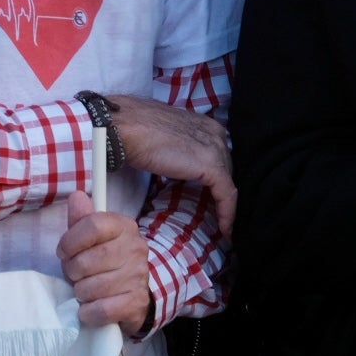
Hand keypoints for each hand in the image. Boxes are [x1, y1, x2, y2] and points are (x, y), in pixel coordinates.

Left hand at [57, 190, 151, 335]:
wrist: (134, 294)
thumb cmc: (107, 262)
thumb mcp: (93, 238)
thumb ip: (82, 219)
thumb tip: (76, 196)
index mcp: (123, 226)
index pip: (92, 225)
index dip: (70, 240)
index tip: (63, 251)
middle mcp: (135, 248)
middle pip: (87, 260)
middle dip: (72, 271)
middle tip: (75, 274)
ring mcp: (138, 276)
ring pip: (91, 287)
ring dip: (80, 293)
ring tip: (85, 290)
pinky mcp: (136, 303)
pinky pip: (101, 310)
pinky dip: (88, 312)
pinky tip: (89, 308)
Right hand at [106, 95, 235, 237]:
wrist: (126, 127)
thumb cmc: (135, 130)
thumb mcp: (165, 138)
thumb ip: (179, 149)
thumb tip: (177, 165)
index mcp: (205, 124)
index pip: (220, 156)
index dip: (217, 180)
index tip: (213, 199)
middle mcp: (216, 133)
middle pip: (227, 169)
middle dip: (222, 192)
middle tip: (217, 215)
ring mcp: (216, 148)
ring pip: (229, 185)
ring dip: (226, 207)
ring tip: (223, 228)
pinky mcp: (212, 167)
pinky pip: (227, 196)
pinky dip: (227, 215)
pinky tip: (225, 231)